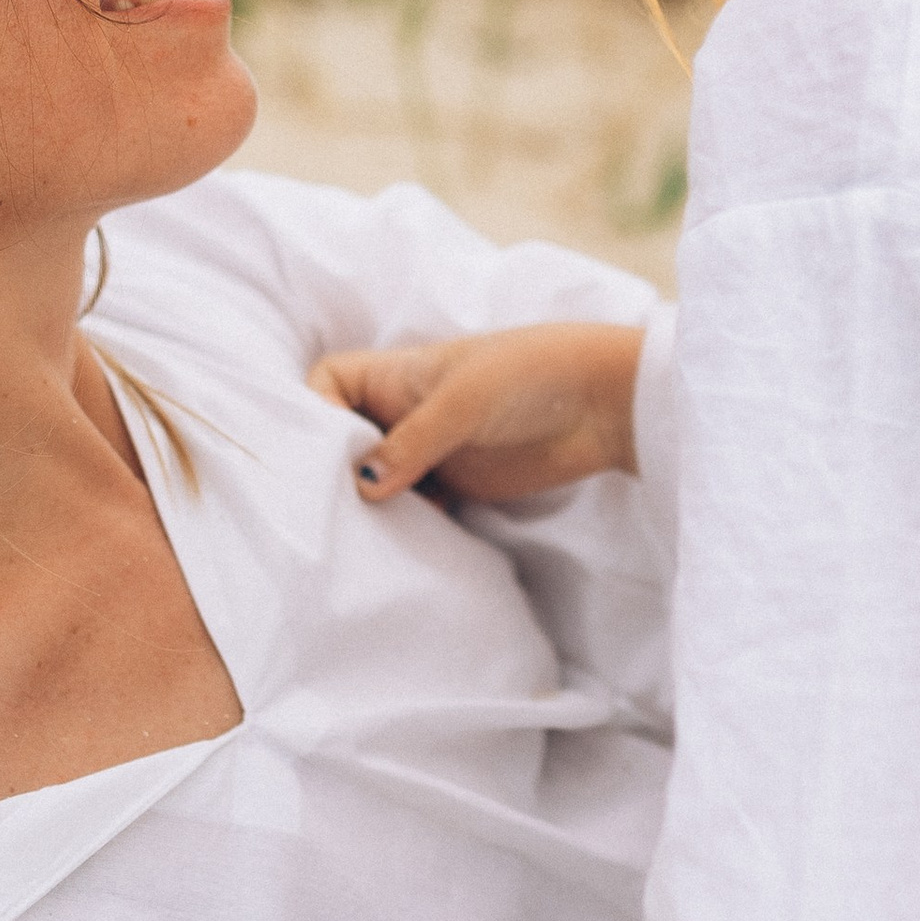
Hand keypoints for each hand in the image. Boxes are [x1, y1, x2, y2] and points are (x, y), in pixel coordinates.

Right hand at [309, 323, 643, 505]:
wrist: (606, 403)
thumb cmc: (532, 374)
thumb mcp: (464, 401)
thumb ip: (412, 441)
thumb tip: (361, 482)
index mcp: (396, 373)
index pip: (328, 385)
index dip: (313, 412)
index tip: (319, 452)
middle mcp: (404, 410)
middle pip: (345, 440)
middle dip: (333, 470)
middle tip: (329, 509)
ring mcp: (430, 449)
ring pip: (377, 480)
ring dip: (369, 505)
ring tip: (359, 536)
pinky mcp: (457, 484)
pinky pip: (415, 508)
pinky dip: (405, 525)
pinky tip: (401, 546)